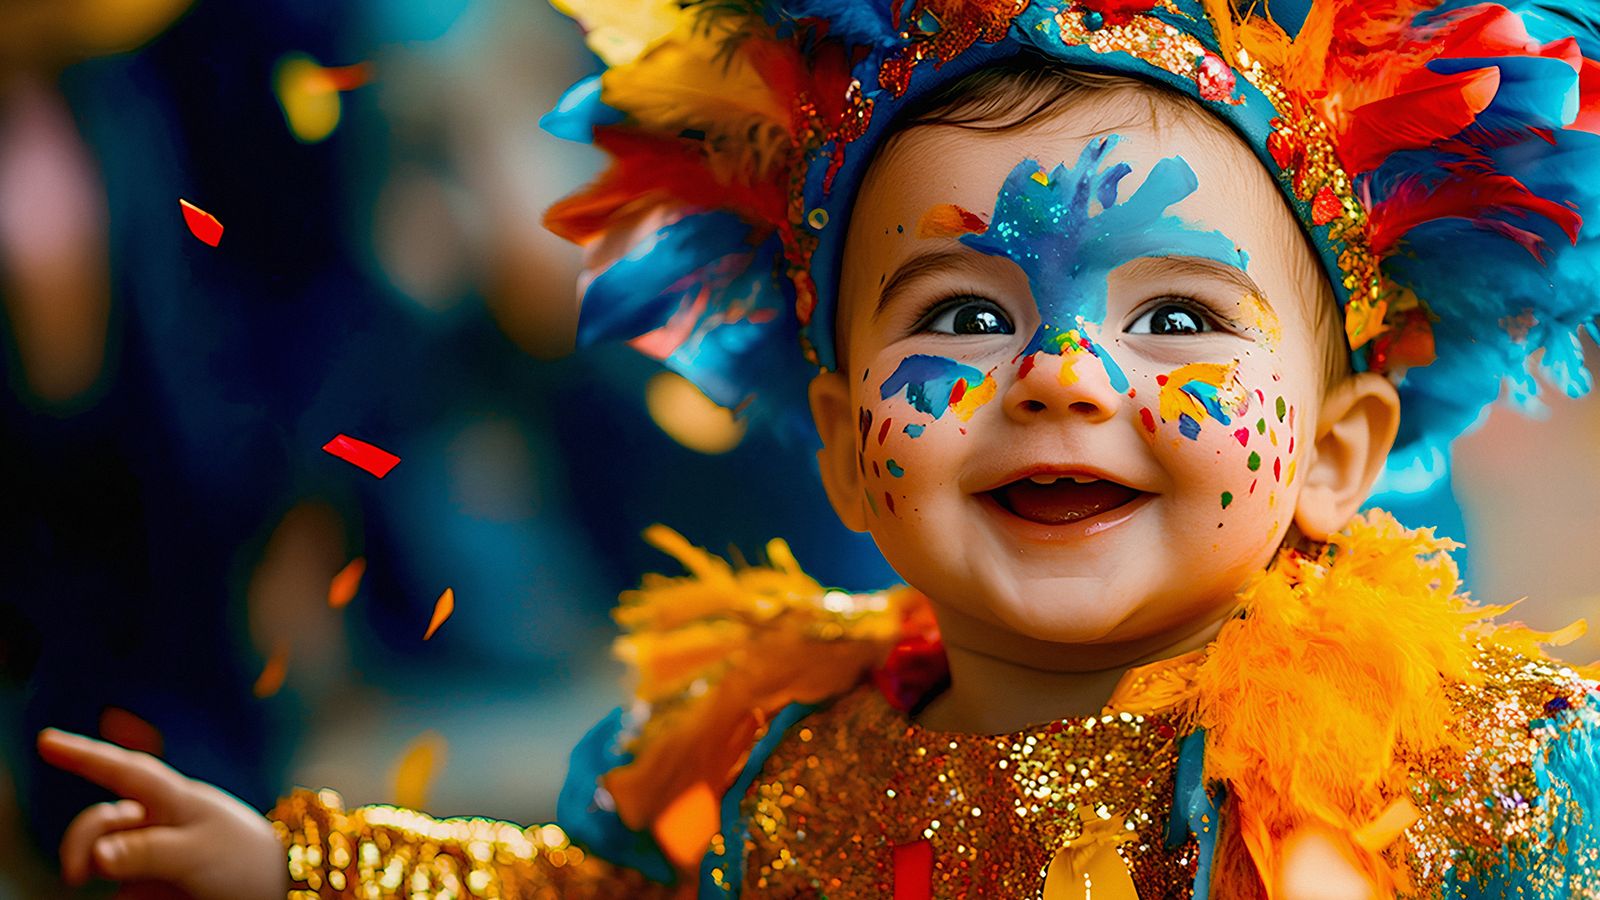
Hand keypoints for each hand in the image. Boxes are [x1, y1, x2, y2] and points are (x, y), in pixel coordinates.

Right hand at [37, 728, 289, 899]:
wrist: (275, 890)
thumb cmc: (243, 862)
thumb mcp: (197, 854)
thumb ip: (146, 852)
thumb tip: (96, 857)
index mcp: (173, 800)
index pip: (123, 771)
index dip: (84, 754)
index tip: (45, 739)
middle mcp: (156, 822)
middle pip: (100, 819)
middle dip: (80, 839)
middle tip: (78, 874)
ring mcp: (150, 853)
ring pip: (100, 850)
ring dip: (90, 862)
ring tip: (90, 878)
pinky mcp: (148, 884)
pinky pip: (115, 884)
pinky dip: (115, 890)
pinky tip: (138, 897)